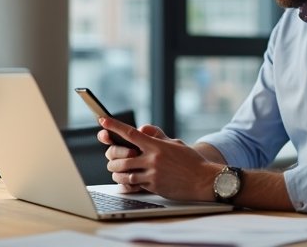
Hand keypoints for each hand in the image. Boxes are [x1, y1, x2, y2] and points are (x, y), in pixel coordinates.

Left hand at [98, 117, 220, 200]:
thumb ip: (156, 136)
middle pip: (122, 156)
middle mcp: (152, 159)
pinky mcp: (154, 187)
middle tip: (110, 157)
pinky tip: (127, 181)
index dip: (114, 126)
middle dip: (112, 157)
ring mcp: (152, 174)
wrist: (204, 180)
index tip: (102, 120)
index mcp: (157, 145)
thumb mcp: (175, 143)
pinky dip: (128, 183)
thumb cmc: (190, 161)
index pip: (130, 133)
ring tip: (116, 170)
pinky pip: (134, 184)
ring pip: (124, 173)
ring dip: (117, 172)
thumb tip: (141, 129)